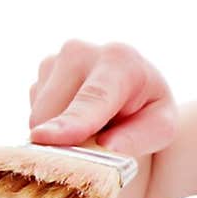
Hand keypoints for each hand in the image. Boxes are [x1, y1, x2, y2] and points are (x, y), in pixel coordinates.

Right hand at [28, 38, 177, 157]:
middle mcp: (81, 52)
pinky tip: (76, 115)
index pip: (92, 98)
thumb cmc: (149, 111)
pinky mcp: (41, 71)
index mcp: (120, 61)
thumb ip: (138, 137)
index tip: (45, 138)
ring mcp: (56, 58)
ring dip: (60, 134)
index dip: (70, 121)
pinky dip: (53, 124)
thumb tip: (106, 146)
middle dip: (68, 142)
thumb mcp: (161, 127)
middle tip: (97, 142)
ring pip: (38, 119)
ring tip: (91, 124)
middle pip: (54, 115)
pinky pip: (34, 115)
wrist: (134, 91)